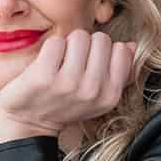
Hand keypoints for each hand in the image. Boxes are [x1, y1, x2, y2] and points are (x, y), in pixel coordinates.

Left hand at [0, 30, 136, 143]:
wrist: (28, 124)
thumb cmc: (63, 105)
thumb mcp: (97, 96)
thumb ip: (118, 72)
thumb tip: (133, 45)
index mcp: (110, 95)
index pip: (121, 49)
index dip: (104, 52)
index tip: (90, 65)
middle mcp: (92, 91)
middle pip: (101, 39)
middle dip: (86, 46)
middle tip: (72, 64)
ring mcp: (68, 83)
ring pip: (80, 36)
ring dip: (68, 45)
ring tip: (60, 64)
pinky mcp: (44, 76)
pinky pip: (57, 42)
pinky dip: (50, 48)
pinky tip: (46, 65)